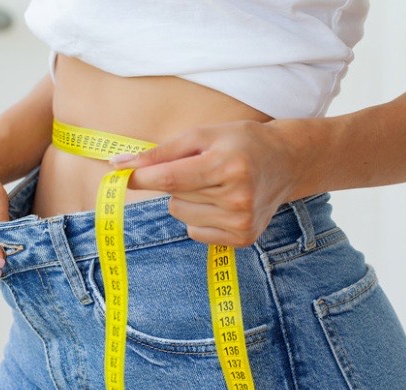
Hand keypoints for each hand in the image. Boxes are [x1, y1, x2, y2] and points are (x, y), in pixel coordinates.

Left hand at [110, 120, 303, 246]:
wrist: (287, 162)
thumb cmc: (240, 143)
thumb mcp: (203, 135)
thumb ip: (161, 152)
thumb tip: (118, 165)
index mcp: (228, 165)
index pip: (170, 178)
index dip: (141, 178)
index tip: (118, 175)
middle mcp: (238, 197)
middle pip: (175, 196)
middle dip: (177, 181)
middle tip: (205, 168)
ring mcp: (241, 222)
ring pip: (182, 214)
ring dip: (189, 200)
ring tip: (216, 185)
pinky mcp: (242, 238)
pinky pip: (194, 231)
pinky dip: (200, 216)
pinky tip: (222, 202)